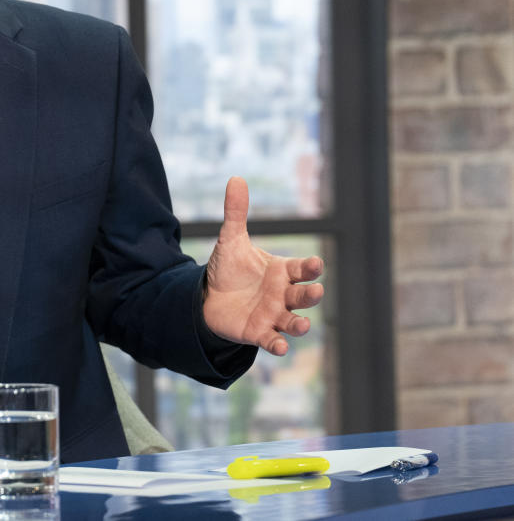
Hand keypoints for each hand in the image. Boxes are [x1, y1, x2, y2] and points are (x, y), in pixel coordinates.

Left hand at [201, 177, 323, 355]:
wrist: (209, 297)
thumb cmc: (229, 269)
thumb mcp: (231, 240)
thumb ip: (236, 213)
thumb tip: (236, 178)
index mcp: (281, 272)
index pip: (301, 269)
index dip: (309, 267)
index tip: (316, 264)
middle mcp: (283, 295)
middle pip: (304, 295)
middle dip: (311, 294)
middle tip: (316, 290)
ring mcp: (273, 315)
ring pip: (294, 321)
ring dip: (300, 324)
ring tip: (302, 326)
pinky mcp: (259, 332)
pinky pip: (272, 340)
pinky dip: (278, 345)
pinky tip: (280, 347)